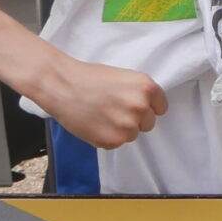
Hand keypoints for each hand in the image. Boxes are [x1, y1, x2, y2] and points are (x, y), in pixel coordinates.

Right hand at [37, 57, 165, 149]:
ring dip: (120, 129)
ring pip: (132, 134)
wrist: (61, 85)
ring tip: (101, 115)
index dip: (147, 107)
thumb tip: (148, 109)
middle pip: (148, 123)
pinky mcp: (112, 140)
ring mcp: (127, 126)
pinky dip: (106, 137)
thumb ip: (139, 93)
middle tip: (112, 109)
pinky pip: (116, 143)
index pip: (161, 107)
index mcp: (147, 88)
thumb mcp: (123, 77)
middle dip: (134, 119)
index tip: (134, 105)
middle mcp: (141, 107)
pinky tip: (94, 123)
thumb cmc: (89, 78)